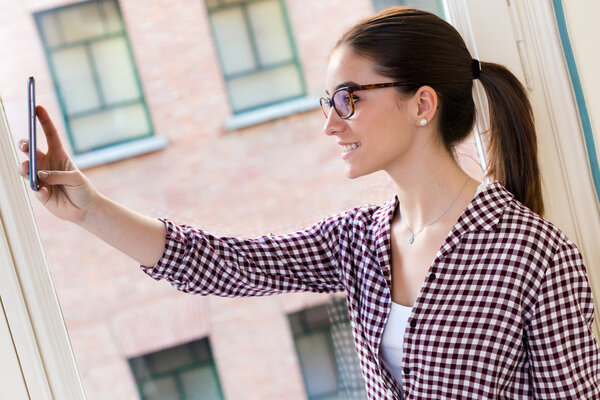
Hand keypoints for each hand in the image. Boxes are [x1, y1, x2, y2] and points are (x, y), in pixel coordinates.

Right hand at [17, 105, 98, 223]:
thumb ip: (59, 175)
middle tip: (25, 145)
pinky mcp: (40, 193)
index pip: (49, 135)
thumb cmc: (83, 189)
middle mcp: (47, 164)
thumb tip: (40, 175)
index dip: (44, 121)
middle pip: (31, 150)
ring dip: (25, 166)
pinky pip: (35, 189)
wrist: (85, 209)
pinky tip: (45, 192)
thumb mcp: (76, 178)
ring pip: (26, 168)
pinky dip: (40, 189)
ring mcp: (41, 178)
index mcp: (59, 155)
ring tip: (26, 167)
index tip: (37, 107)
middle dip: (25, 145)